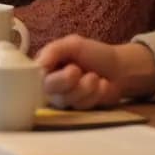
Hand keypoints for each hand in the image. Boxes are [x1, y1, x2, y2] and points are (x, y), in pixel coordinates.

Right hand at [34, 36, 154, 108]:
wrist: (120, 69)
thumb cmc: (94, 53)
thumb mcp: (73, 44)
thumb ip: (54, 50)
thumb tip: (38, 65)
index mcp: (46, 66)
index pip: (34, 74)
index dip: (46, 73)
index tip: (66, 67)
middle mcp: (51, 84)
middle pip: (48, 89)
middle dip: (67, 80)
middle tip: (78, 70)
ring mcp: (64, 98)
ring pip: (67, 99)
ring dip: (86, 86)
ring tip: (95, 77)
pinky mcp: (79, 109)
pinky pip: (82, 105)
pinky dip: (96, 93)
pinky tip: (102, 85)